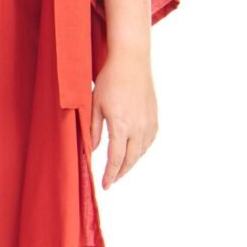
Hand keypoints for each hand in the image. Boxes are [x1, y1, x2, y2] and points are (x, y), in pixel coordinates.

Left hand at [90, 50, 157, 188]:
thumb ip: (93, 129)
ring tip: (121, 168)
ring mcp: (148, 123)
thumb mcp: (95, 104)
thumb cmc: (110, 80)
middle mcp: (138, 128)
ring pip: (141, 152)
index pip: (116, 159)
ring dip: (131, 162)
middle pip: (130, 160)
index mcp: (121, 126)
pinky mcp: (154, 117)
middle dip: (120, 172)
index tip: (105, 185)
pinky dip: (141, 150)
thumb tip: (91, 149)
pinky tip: (134, 151)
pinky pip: (149, 141)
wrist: (131, 61)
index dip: (110, 174)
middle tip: (112, 180)